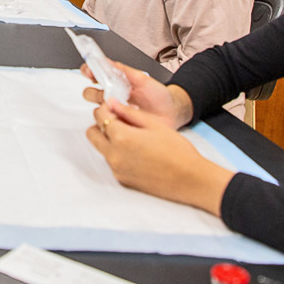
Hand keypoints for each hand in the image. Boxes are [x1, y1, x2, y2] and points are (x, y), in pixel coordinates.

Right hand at [82, 60, 193, 128]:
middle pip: (89, 93)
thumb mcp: (143, 79)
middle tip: (106, 92)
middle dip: (94, 91)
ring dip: (106, 106)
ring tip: (123, 105)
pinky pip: (107, 124)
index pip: (94, 75)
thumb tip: (108, 61)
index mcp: (115, 83)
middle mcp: (112, 97)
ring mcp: (114, 112)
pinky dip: (114, 119)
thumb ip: (125, 71)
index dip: (88, 71)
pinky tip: (128, 116)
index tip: (88, 70)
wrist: (172, 113)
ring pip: (96, 110)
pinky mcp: (119, 126)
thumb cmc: (159, 96)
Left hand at [87, 99, 232, 214]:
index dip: (105, 108)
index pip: (100, 116)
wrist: (191, 180)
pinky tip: (137, 152)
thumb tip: (112, 103)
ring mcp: (117, 169)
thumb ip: (129, 113)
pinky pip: (111, 161)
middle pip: (92, 133)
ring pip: (101, 148)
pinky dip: (118, 153)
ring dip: (109, 139)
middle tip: (119, 121)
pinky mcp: (122, 179)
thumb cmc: (178, 152)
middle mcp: (114, 155)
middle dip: (102, 124)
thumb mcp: (154, 124)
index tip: (113, 106)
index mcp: (121, 137)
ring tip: (131, 137)